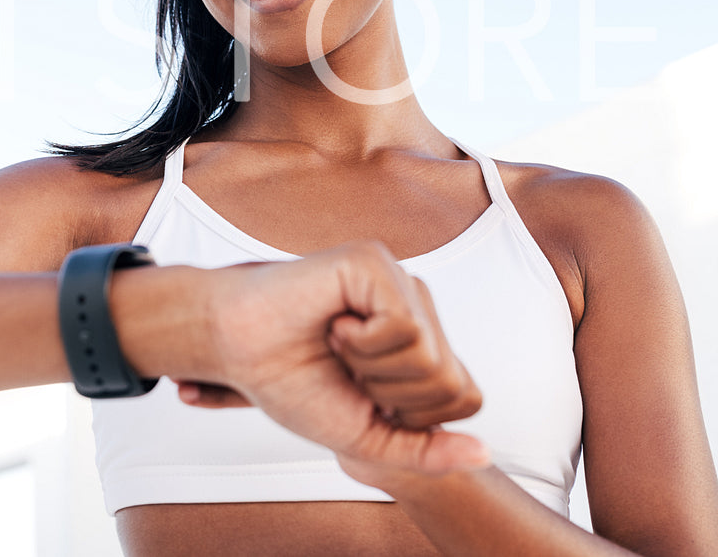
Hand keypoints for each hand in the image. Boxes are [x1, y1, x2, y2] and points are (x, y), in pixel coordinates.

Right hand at [178, 241, 486, 487]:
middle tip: (346, 370)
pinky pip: (404, 325)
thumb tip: (483, 454)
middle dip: (391, 396)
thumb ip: (424, 451)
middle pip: (449, 382)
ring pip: (429, 355)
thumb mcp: (367, 437)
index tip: (364, 397)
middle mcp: (416, 307)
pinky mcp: (373, 263)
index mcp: (419, 343)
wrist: (234, 353)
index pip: (465, 398)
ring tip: (337, 344)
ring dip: (371, 368)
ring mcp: (397, 280)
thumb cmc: (291, 383)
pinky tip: (334, 325)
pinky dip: (363, 343)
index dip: (413, 417)